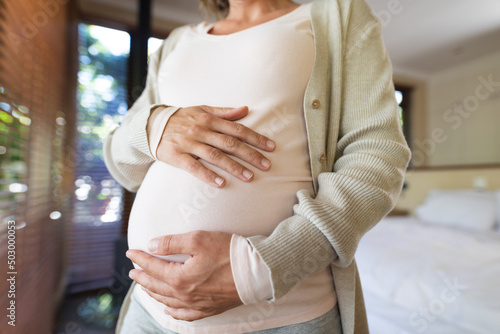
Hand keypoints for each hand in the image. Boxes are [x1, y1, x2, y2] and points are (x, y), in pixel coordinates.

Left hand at [126, 231, 242, 320]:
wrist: (256, 271)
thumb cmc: (228, 252)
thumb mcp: (198, 239)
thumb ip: (171, 243)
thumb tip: (151, 245)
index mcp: (179, 278)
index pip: (153, 267)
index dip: (140, 258)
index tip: (130, 252)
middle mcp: (185, 295)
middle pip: (156, 286)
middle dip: (142, 278)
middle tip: (132, 271)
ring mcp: (197, 304)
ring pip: (167, 301)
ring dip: (153, 293)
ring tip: (145, 287)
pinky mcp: (210, 308)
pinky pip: (185, 315)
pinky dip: (173, 312)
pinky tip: (168, 309)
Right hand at [157, 105, 275, 186]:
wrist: (152, 125)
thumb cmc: (182, 118)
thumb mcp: (202, 110)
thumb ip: (224, 112)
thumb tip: (246, 109)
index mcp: (210, 120)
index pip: (238, 129)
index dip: (255, 138)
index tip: (271, 147)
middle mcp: (202, 131)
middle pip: (230, 143)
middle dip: (250, 154)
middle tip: (266, 165)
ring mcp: (189, 144)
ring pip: (215, 156)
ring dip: (233, 167)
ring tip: (249, 177)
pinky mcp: (177, 156)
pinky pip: (194, 167)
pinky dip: (207, 175)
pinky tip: (221, 184)